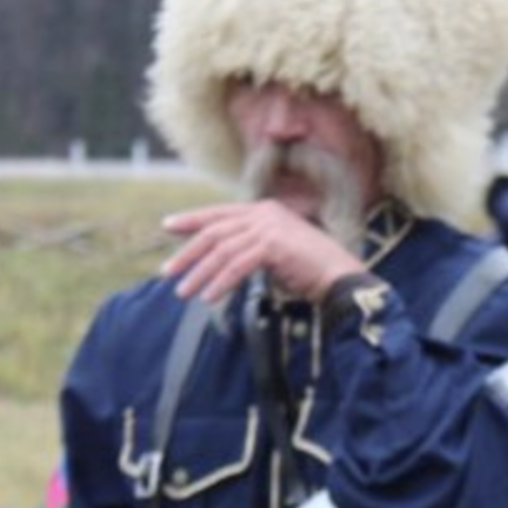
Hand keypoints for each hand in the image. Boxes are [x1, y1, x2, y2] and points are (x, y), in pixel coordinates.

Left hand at [160, 201, 366, 304]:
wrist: (340, 277)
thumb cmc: (311, 270)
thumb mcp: (276, 252)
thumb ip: (251, 248)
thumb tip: (221, 260)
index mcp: (265, 210)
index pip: (220, 213)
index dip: (191, 219)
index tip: (167, 227)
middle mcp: (265, 213)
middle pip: (215, 231)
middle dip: (188, 252)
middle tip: (168, 271)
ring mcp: (269, 227)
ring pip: (222, 250)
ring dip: (200, 273)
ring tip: (185, 292)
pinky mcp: (272, 245)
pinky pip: (236, 266)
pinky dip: (221, 283)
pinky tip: (210, 297)